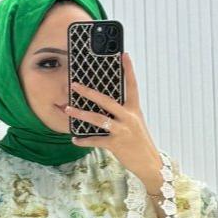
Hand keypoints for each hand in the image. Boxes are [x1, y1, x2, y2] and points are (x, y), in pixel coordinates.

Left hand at [65, 51, 159, 180]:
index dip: (128, 69)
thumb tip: (105, 106)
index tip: (124, 54)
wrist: (149, 163)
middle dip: (89, 92)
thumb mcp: (135, 123)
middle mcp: (129, 117)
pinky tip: (75, 139)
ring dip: (81, 114)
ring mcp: (122, 130)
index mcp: (134, 110)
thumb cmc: (139, 142)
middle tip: (75, 85)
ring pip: (98, 119)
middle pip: (107, 100)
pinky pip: (96, 141)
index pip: (132, 85)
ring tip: (68, 109)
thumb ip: (123, 113)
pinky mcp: (116, 144)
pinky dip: (84, 140)